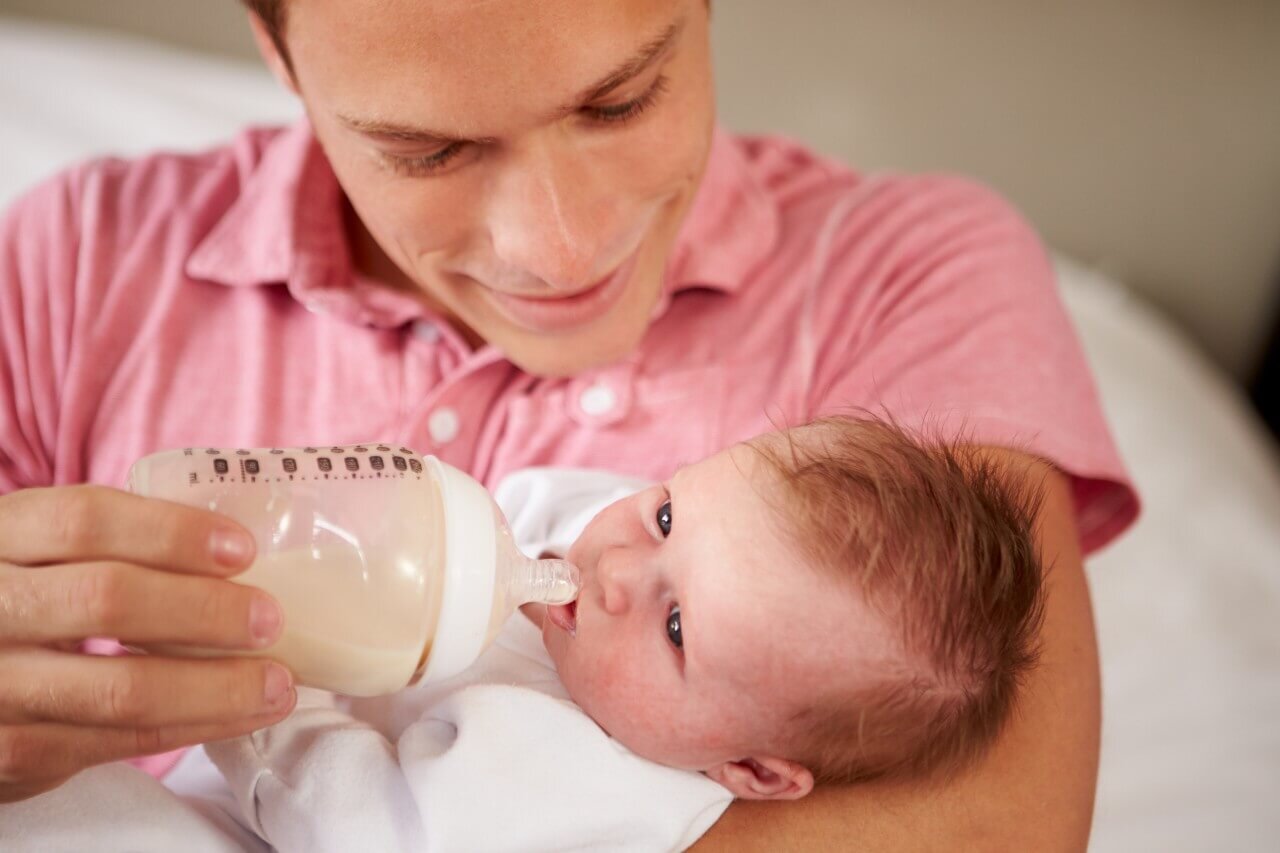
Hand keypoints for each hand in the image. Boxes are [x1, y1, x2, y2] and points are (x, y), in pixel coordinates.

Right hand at [0, 485, 295, 802]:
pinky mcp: (8, 753)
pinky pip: (116, 744)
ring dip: (215, 687)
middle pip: (106, 599)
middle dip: (204, 610)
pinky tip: (238, 715)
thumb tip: (237, 555)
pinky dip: (191, 727)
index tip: (242, 548)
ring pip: (120, 688)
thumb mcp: (38, 556)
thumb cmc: (21, 603)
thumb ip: (106, 548)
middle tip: (270, 619)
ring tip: (277, 683)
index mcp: (0, 537)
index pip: (83, 521)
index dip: (170, 532)